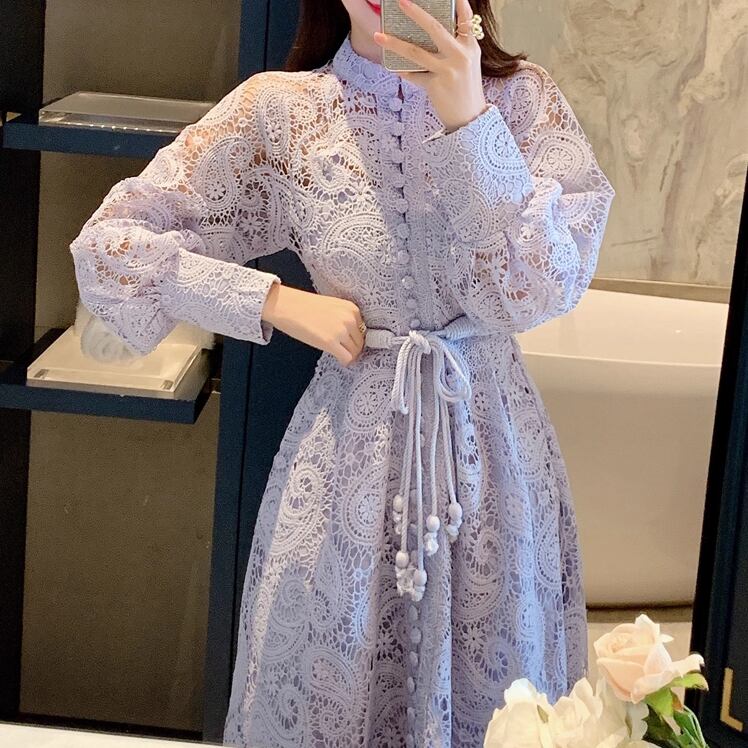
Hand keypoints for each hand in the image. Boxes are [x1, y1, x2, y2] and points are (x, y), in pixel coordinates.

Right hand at [262, 283, 365, 366]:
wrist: (287, 306)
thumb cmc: (304, 306)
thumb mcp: (332, 306)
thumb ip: (343, 318)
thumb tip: (349, 335)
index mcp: (351, 308)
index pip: (362, 329)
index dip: (355, 338)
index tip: (349, 343)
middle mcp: (349, 319)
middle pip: (360, 342)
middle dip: (353, 348)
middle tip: (345, 352)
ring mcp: (341, 331)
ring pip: (355, 351)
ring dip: (349, 355)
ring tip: (340, 355)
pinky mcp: (330, 342)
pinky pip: (346, 358)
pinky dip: (344, 361)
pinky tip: (339, 360)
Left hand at [372, 0, 488, 132]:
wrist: (469, 117)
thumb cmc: (466, 88)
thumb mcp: (468, 63)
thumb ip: (456, 46)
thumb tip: (435, 30)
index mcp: (470, 47)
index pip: (465, 19)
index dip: (459, 3)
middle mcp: (460, 56)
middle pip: (435, 29)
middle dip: (416, 13)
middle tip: (401, 2)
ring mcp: (447, 71)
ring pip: (416, 52)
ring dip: (394, 43)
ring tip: (378, 36)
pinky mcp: (436, 85)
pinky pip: (414, 75)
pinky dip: (403, 71)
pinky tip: (394, 67)